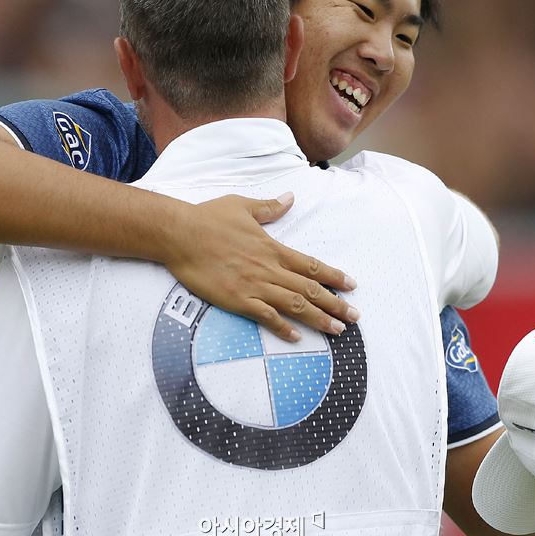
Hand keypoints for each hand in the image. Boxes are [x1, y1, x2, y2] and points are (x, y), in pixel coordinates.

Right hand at [163, 192, 358, 340]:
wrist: (179, 234)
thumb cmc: (208, 218)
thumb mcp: (242, 206)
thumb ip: (269, 207)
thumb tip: (290, 198)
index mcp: (272, 248)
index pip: (310, 264)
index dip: (333, 276)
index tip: (351, 285)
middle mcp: (268, 269)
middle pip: (310, 289)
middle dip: (335, 304)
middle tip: (355, 316)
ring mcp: (254, 286)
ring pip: (294, 305)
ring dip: (318, 318)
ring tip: (337, 330)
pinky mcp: (236, 300)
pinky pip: (265, 316)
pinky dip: (282, 327)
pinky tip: (296, 337)